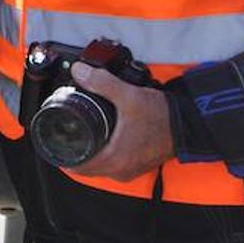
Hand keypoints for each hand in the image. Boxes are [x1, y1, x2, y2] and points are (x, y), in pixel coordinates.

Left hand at [64, 64, 174, 181]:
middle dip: (75, 153)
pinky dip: (106, 155)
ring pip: (101, 167)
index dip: (62, 155)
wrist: (189, 124)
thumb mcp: (128, 96)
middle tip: (66, 135)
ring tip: (82, 136)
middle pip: (88, 168)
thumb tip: (79, 72)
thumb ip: (101, 83)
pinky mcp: (140, 165)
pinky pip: (115, 164)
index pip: (77, 166)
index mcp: (114, 159)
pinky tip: (104, 139)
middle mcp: (121, 170)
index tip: (55, 142)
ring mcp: (131, 170)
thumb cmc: (160, 116)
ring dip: (91, 155)